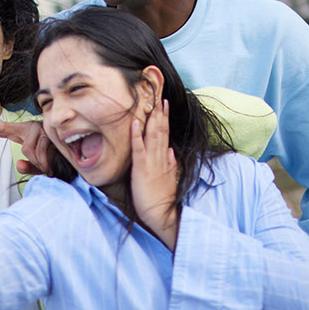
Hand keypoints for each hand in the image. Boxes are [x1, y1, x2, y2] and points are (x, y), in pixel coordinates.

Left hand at [0, 118, 51, 174]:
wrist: (77, 151)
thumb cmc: (55, 158)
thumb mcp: (39, 167)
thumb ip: (29, 168)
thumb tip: (19, 165)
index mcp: (23, 134)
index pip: (1, 130)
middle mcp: (28, 128)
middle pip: (3, 129)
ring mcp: (36, 128)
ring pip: (27, 150)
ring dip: (38, 162)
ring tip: (47, 166)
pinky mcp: (46, 131)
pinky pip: (39, 152)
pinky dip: (44, 162)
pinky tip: (50, 165)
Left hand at [130, 99, 179, 249]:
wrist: (163, 214)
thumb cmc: (162, 199)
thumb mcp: (169, 179)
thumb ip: (171, 164)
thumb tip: (171, 151)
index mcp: (165, 159)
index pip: (165, 134)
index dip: (164, 118)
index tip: (164, 104)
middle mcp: (160, 157)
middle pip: (160, 130)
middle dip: (160, 112)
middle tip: (159, 95)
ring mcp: (152, 161)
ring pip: (152, 135)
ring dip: (152, 118)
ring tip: (153, 102)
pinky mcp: (142, 168)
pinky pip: (139, 148)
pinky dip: (137, 135)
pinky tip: (137, 122)